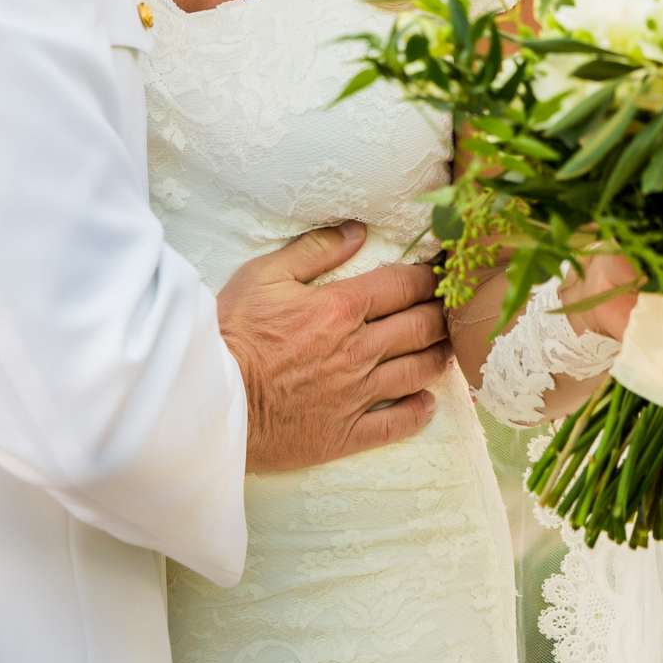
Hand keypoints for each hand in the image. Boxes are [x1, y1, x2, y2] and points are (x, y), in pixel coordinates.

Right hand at [218, 224, 452, 472]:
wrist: (212, 400)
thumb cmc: (231, 332)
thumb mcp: (263, 275)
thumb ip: (314, 249)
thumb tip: (357, 230)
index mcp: (341, 308)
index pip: (403, 285)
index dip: (427, 276)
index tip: (439, 271)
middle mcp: (359, 350)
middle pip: (420, 326)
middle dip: (441, 312)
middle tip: (451, 306)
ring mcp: (357, 394)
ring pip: (418, 371)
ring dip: (439, 356)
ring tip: (446, 347)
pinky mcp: (347, 432)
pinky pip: (397, 424)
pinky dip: (420, 412)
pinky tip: (427, 403)